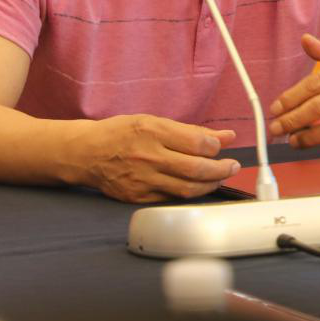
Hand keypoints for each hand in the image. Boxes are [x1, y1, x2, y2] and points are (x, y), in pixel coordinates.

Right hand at [77, 115, 238, 202]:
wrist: (86, 153)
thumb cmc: (121, 133)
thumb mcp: (154, 121)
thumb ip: (191, 131)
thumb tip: (224, 136)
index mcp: (153, 131)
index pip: (196, 143)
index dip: (215, 147)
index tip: (223, 146)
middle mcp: (148, 157)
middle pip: (195, 169)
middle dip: (221, 169)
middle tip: (233, 167)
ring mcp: (143, 180)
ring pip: (187, 189)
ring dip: (210, 185)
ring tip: (219, 178)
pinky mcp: (139, 198)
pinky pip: (172, 199)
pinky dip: (189, 194)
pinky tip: (198, 188)